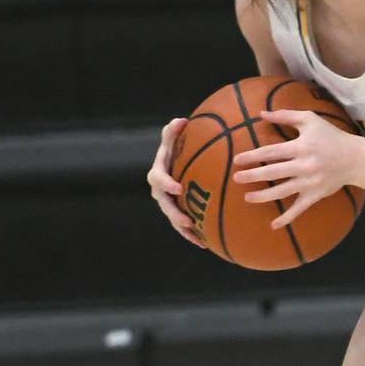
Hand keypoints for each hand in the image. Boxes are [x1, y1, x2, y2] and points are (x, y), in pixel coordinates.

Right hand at [146, 117, 203, 246]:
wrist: (178, 164)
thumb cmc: (177, 148)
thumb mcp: (172, 140)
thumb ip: (173, 132)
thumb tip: (180, 120)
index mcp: (158, 173)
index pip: (158, 178)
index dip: (166, 183)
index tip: (178, 187)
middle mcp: (160, 191)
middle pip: (165, 205)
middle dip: (175, 214)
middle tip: (188, 221)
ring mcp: (168, 203)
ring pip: (173, 218)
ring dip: (184, 230)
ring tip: (198, 237)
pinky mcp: (178, 213)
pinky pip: (184, 226)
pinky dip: (193, 235)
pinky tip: (206, 244)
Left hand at [231, 109, 360, 229]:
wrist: (355, 158)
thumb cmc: (330, 136)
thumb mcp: (309, 120)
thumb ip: (285, 116)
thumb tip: (261, 114)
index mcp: (301, 147)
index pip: (271, 152)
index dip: (252, 156)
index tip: (237, 160)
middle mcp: (304, 166)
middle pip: (273, 172)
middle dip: (253, 176)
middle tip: (236, 178)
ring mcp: (309, 183)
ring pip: (282, 191)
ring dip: (263, 196)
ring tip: (247, 197)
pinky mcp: (315, 195)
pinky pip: (299, 208)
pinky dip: (287, 218)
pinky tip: (274, 225)